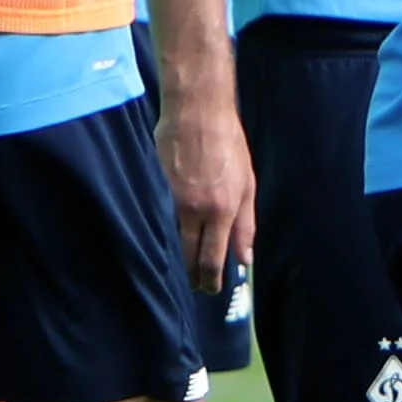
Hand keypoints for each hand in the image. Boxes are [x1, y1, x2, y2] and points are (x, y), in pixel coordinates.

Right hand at [157, 76, 256, 297]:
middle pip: (188, 255)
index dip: (210, 279)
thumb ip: (245, 224)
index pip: (212, 258)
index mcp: (221, 209)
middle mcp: (194, 209)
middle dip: (191, 275)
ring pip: (171, 238)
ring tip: (182, 267)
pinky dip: (162, 230)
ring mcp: (170, 198)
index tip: (210, 290)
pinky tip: (165, 236)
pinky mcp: (153, 187)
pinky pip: (158, 217)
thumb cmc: (228, 144)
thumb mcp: (247, 184)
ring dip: (177, 255)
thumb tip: (245, 257)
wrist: (197, 111)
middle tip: (195, 286)